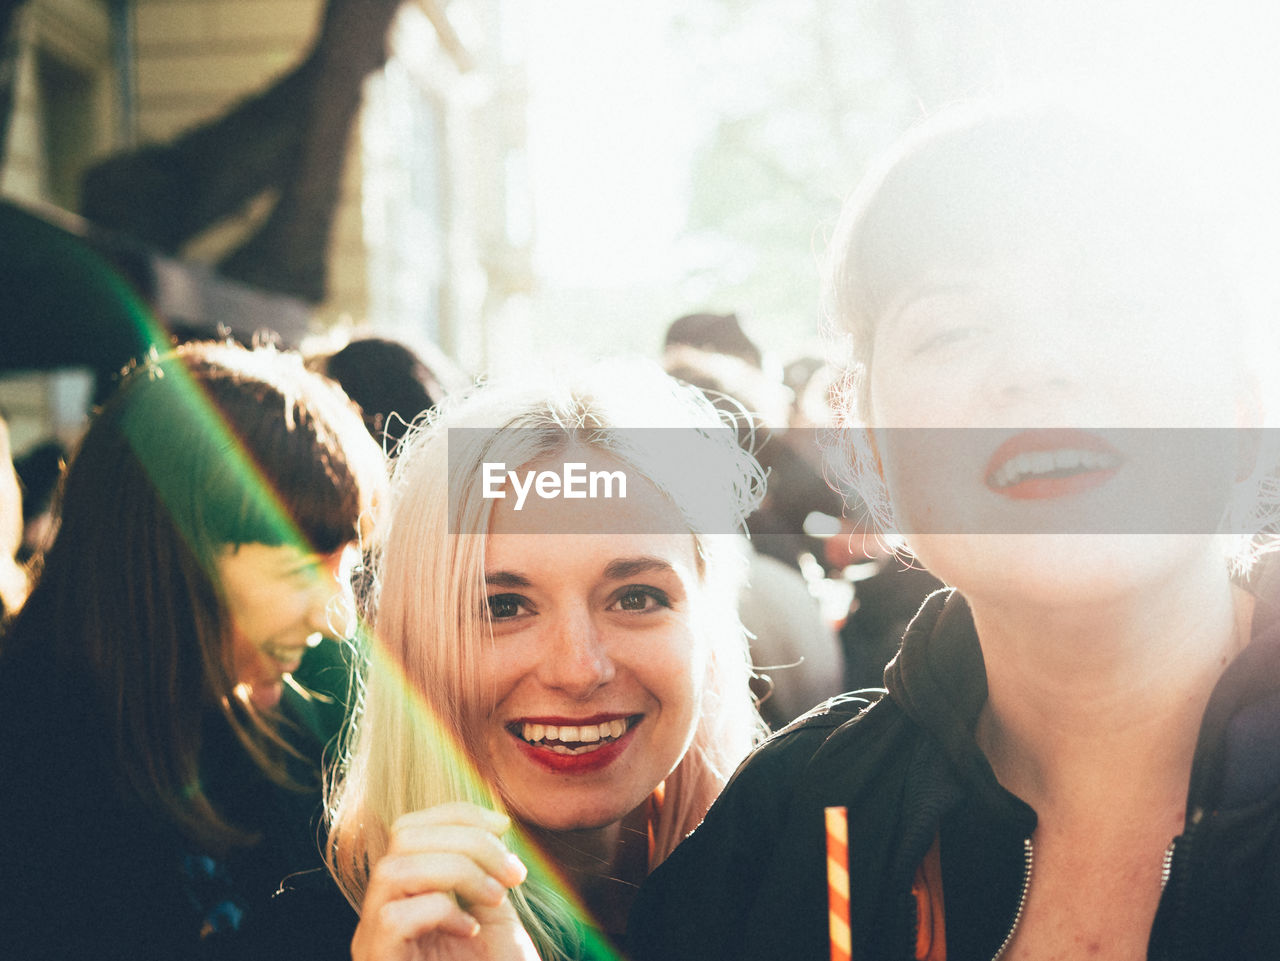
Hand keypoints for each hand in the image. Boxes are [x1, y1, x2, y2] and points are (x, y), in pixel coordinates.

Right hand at [351, 802, 538, 960]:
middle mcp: (380, 914)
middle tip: (512, 874)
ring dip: (457, 870)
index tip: (505, 825)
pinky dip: (440, 911)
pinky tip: (470, 929)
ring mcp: (374, 943)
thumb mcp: (492, 912)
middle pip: (402, 838)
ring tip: (496, 898)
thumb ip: (483, 869)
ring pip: (393, 869)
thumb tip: (491, 823)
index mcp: (405, 895)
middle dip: (466, 840)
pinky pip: (394, 918)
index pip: (410, 827)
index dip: (457, 813)